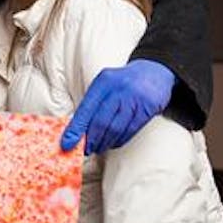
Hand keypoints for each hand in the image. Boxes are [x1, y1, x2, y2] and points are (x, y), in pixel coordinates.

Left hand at [60, 59, 174, 154]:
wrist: (154, 73)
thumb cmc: (123, 83)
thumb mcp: (105, 85)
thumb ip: (92, 103)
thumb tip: (75, 129)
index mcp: (104, 82)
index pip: (86, 109)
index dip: (76, 128)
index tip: (67, 143)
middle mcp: (119, 89)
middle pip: (101, 121)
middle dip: (91, 140)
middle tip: (85, 150)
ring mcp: (135, 99)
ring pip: (116, 128)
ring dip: (104, 143)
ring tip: (98, 148)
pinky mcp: (147, 109)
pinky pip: (130, 130)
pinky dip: (119, 140)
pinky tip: (113, 143)